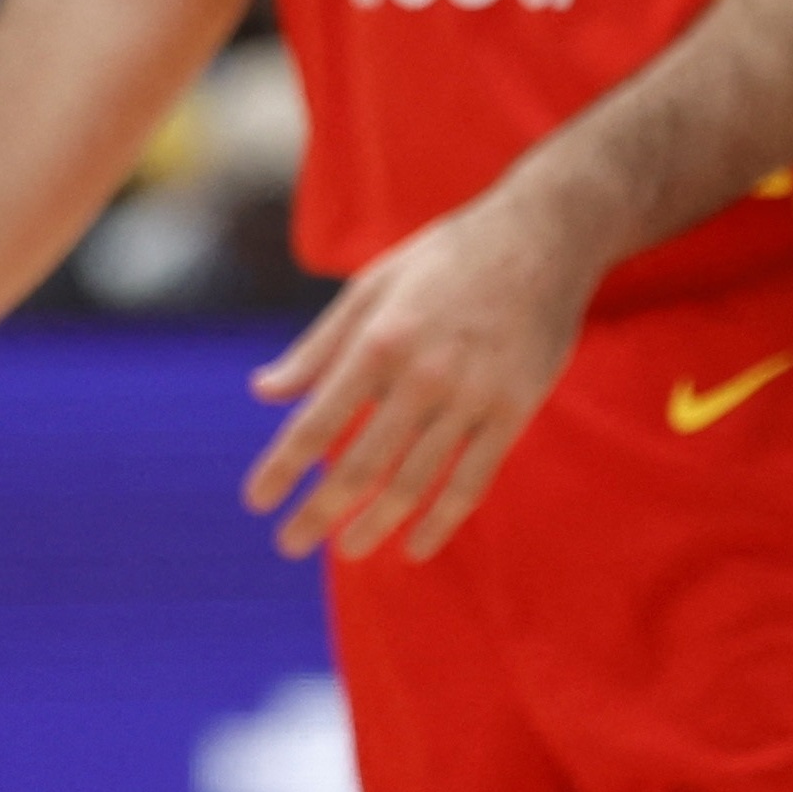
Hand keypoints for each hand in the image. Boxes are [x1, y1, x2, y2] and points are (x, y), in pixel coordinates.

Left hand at [241, 185, 595, 563]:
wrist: (537, 241)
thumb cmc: (442, 261)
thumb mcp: (369, 287)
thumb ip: (317, 346)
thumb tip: (262, 391)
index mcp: (377, 340)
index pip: (318, 421)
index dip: (283, 467)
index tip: (256, 502)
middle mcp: (420, 376)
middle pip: (360, 464)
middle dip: (319, 511)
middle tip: (288, 545)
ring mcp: (470, 399)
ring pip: (414, 483)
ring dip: (375, 524)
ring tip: (346, 550)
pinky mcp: (511, 414)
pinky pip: (471, 483)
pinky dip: (441, 521)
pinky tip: (416, 546)